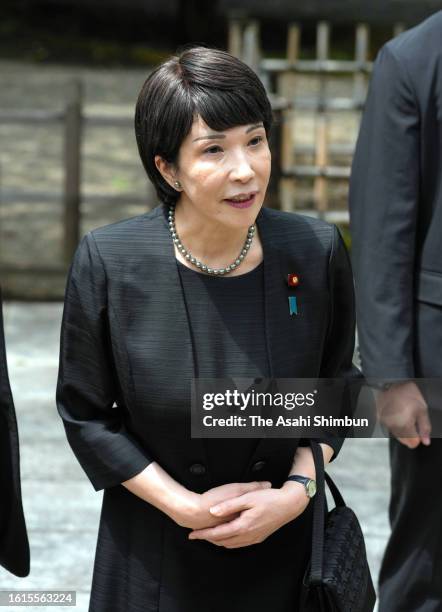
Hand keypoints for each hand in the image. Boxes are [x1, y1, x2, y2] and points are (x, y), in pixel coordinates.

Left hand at [187, 483, 308, 548]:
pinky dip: (229, 541)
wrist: (289, 505)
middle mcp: (248, 535)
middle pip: (223, 541)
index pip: (218, 533)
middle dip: (208, 540)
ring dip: (219, 541)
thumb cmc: (270, 499)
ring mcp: (254, 538)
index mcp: (243, 525)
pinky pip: (239, 543)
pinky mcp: (259, 537)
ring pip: (231, 544)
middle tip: (197, 536)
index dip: (204, 534)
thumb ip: (229, 505)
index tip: (192, 534)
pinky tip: (227, 535)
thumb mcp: (248, 497)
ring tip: (208, 536)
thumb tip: (213, 511)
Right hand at [377, 381, 430, 447]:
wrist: (390, 383)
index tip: (419, 431)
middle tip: (413, 421)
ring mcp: (385, 423)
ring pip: (396, 434)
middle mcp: (393, 427)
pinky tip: (397, 413)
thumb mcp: (422, 410)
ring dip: (402, 429)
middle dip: (410, 434)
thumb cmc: (407, 394)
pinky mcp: (379, 419)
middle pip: (403, 440)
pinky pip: (389, 426)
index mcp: (404, 426)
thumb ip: (425, 427)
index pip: (412, 443)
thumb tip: (426, 441)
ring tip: (404, 415)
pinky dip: (394, 423)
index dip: (418, 438)